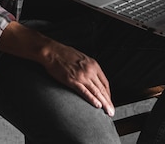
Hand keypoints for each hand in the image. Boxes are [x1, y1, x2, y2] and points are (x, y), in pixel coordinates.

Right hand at [0, 21, 114, 116]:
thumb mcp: (82, 59)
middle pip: (102, 88)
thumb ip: (89, 68)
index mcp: (93, 64)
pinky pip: (85, 92)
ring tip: (108, 112)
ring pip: (96, 92)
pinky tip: (97, 105)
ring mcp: (82, 75)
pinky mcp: (73, 80)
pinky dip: (92, 99)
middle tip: (112, 111)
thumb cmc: (65, 54)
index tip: (109, 101)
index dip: (108, 93)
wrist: (52, 51)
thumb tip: (92, 78)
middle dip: (108, 101)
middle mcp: (90, 70)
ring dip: (103, 103)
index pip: (105, 82)